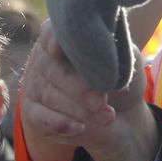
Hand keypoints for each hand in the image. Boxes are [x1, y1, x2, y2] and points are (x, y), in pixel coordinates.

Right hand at [17, 23, 159, 160]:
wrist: (121, 113)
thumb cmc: (120, 79)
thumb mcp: (127, 61)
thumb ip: (116, 51)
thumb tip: (103, 54)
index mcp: (63, 36)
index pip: (52, 33)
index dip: (54, 40)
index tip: (58, 49)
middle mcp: (44, 57)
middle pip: (51, 68)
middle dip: (77, 88)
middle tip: (100, 101)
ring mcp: (35, 83)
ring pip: (49, 95)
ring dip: (79, 110)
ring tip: (107, 116)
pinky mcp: (33, 111)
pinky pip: (39, 117)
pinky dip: (60, 124)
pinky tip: (80, 127)